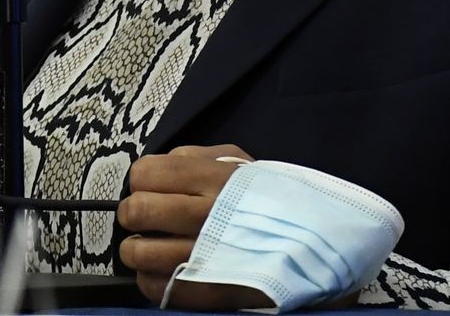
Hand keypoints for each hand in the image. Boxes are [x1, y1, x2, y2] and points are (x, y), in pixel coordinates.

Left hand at [117, 144, 274, 309]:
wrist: (315, 242)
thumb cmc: (270, 199)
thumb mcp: (241, 163)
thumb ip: (196, 158)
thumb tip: (156, 168)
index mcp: (214, 179)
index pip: (145, 173)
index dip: (143, 181)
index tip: (152, 189)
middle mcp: (207, 215)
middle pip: (136, 210)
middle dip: (134, 214)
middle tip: (146, 218)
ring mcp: (205, 256)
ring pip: (138, 252)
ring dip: (137, 249)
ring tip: (151, 247)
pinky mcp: (206, 290)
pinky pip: (154, 285)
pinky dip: (150, 278)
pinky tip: (164, 270)